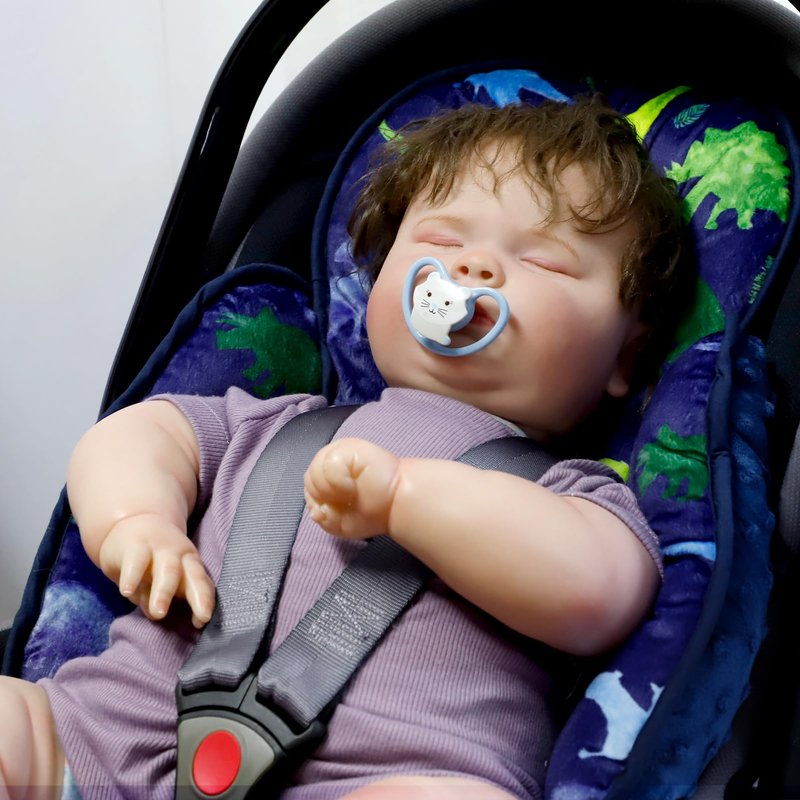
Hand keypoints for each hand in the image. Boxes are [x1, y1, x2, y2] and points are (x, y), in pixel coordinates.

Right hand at [97, 514, 214, 627]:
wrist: (136, 523)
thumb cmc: (154, 561)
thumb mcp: (165, 577)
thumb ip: (166, 596)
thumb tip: (157, 615)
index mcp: (191, 564)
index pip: (202, 583)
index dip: (205, 600)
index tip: (202, 620)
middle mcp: (179, 555)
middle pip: (191, 576)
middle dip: (194, 597)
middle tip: (193, 619)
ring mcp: (159, 548)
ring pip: (167, 570)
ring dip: (164, 592)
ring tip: (158, 613)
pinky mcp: (135, 545)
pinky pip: (136, 561)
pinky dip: (132, 576)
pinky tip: (127, 591)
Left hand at [304, 437, 400, 539]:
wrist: (396, 503)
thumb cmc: (374, 511)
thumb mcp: (341, 524)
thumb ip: (323, 518)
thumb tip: (315, 511)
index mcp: (327, 471)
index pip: (308, 485)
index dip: (318, 501)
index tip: (337, 510)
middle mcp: (332, 457)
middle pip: (309, 479)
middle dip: (325, 498)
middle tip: (346, 502)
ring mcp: (339, 450)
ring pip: (315, 473)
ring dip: (332, 491)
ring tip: (351, 494)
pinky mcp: (348, 447)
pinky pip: (329, 466)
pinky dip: (338, 483)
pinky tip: (352, 487)